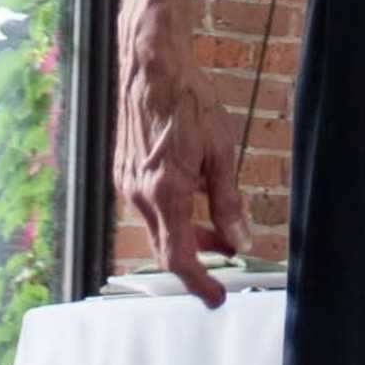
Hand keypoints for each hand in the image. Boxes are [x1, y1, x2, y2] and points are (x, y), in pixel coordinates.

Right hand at [114, 24, 245, 306]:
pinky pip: (146, 208)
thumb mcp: (221, 152)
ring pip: (156, 228)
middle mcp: (138, 194)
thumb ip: (228, 201)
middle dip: (197, 259)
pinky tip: (191, 197)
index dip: (198, 283)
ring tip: (215, 225)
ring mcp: (126, 183)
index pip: (178, 258)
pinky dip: (170, 214)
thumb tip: (241, 239)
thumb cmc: (190, 102)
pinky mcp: (123, 171)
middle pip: (165, 248)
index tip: (216, 298)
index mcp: (166, 193)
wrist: (153, 67)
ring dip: (185, 235)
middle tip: (226, 256)